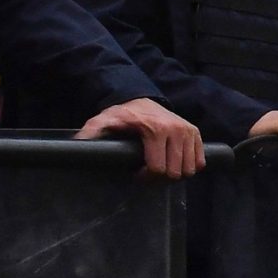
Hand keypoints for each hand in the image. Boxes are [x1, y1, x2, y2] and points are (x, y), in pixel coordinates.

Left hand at [78, 98, 203, 179]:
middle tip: (148, 172)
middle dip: (160, 178)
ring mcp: (188, 131)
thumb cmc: (122, 114)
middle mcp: (176, 130)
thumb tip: (78, 144)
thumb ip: (92, 132)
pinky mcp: (196, 133)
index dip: (146, 178)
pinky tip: (174, 161)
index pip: (158, 169)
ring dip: (174, 173)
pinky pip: (199, 162)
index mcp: (156, 130)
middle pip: (174, 172)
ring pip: (188, 170)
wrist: (142, 99)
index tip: (137, 174)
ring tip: (160, 166)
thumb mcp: (103, 121)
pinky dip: (188, 166)